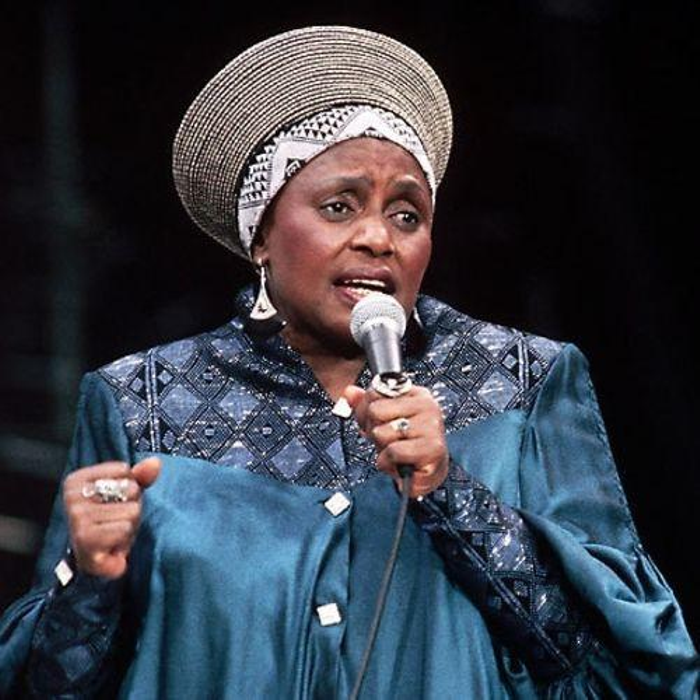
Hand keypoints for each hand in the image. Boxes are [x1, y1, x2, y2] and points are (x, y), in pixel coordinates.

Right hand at [62, 457, 160, 578]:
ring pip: (131, 511)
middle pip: (130, 489)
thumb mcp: (126, 494)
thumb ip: (141, 476)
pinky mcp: (85, 540)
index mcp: (77, 480)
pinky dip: (125, 539)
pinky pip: (125, 528)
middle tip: (115, 521)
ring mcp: (77, 519)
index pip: (124, 469)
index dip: (129, 487)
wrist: (94, 560)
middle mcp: (72, 497)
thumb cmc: (110, 521)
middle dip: (132, 507)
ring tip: (114, 534)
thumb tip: (155, 462)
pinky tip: (112, 546)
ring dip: (130, 525)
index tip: (114, 502)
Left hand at [344, 384, 447, 498]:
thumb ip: (365, 405)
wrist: (429, 473)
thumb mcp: (383, 422)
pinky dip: (389, 463)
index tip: (379, 424)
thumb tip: (348, 392)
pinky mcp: (432, 448)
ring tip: (397, 453)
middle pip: (374, 411)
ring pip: (381, 432)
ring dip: (382, 449)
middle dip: (374, 431)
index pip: (375, 391)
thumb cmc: (407, 445)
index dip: (367, 412)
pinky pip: (393, 452)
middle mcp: (426, 405)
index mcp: (415, 394)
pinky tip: (400, 463)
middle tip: (389, 441)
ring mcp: (431, 426)